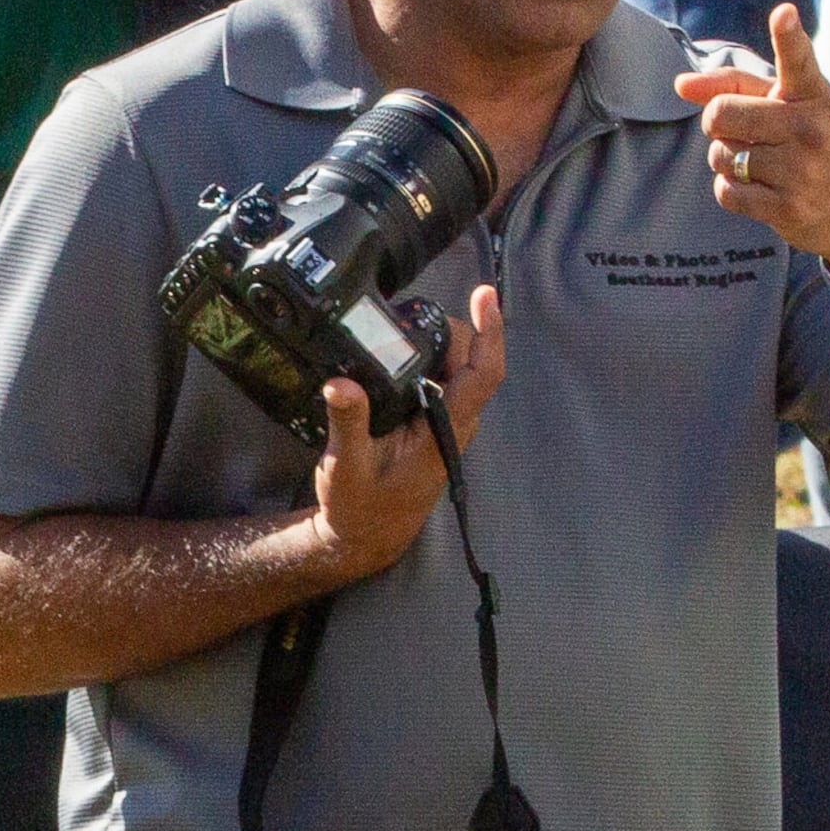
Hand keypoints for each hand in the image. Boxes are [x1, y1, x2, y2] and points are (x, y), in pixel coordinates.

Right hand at [311, 284, 504, 580]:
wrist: (365, 535)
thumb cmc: (360, 506)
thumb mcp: (347, 465)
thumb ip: (348, 421)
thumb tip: (340, 382)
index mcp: (444, 431)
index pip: (483, 374)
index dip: (490, 332)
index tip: (484, 295)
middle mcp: (455, 423)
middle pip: (473, 359)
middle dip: (454, 326)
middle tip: (412, 309)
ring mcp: (447, 423)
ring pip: (459, 367)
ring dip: (441, 340)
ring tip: (404, 324)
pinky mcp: (433, 422)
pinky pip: (443, 379)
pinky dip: (429, 356)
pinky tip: (401, 349)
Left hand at [674, 5, 829, 284]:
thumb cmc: (820, 146)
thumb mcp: (795, 107)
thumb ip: (737, 87)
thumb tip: (680, 84)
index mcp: (814, 95)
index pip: (798, 60)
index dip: (788, 36)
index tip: (783, 14)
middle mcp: (809, 128)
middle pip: (720, 113)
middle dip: (717, 123)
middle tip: (740, 131)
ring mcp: (800, 170)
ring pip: (719, 155)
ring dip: (727, 160)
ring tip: (762, 163)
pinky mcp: (788, 209)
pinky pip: (725, 191)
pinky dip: (732, 190)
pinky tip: (762, 189)